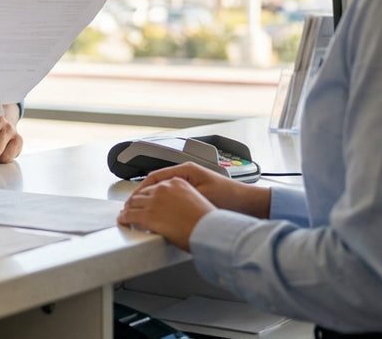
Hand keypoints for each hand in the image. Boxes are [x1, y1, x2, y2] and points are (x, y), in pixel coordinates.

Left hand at [118, 175, 214, 251]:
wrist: (210, 230)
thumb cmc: (207, 220)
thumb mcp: (196, 200)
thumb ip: (181, 199)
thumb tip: (174, 208)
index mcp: (177, 182)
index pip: (155, 185)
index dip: (147, 194)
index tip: (143, 198)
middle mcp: (164, 188)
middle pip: (142, 193)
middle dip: (136, 201)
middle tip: (131, 208)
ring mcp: (154, 201)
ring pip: (133, 203)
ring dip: (128, 209)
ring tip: (125, 215)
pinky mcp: (148, 215)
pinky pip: (129, 215)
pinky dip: (124, 218)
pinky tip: (123, 221)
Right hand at [132, 162, 269, 217]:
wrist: (249, 203)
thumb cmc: (230, 198)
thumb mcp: (202, 197)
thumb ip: (180, 198)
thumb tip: (159, 203)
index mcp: (187, 170)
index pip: (155, 177)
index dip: (141, 190)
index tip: (132, 201)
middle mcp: (187, 173)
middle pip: (157, 181)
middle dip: (143, 195)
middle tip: (132, 207)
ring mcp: (191, 181)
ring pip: (163, 188)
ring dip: (152, 198)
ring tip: (142, 210)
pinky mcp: (195, 190)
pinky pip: (172, 194)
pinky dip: (163, 202)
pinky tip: (159, 212)